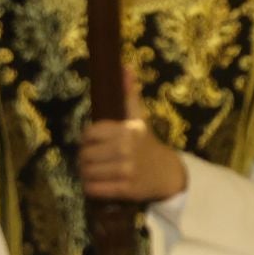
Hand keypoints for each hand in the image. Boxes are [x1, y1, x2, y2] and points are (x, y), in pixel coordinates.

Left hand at [80, 64, 185, 201]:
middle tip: (93, 162)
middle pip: (85, 155)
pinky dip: (92, 189)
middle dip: (85, 159)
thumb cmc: (147, 145)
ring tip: (95, 174)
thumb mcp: (139, 119)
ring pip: (87, 172)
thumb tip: (125, 65)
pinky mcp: (126, 189)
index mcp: (126, 130)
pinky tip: (99, 186)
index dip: (87, 140)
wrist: (168, 174)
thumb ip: (129, 94)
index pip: (89, 134)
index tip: (95, 144)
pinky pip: (94, 189)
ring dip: (87, 175)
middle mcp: (126, 148)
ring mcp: (126, 169)